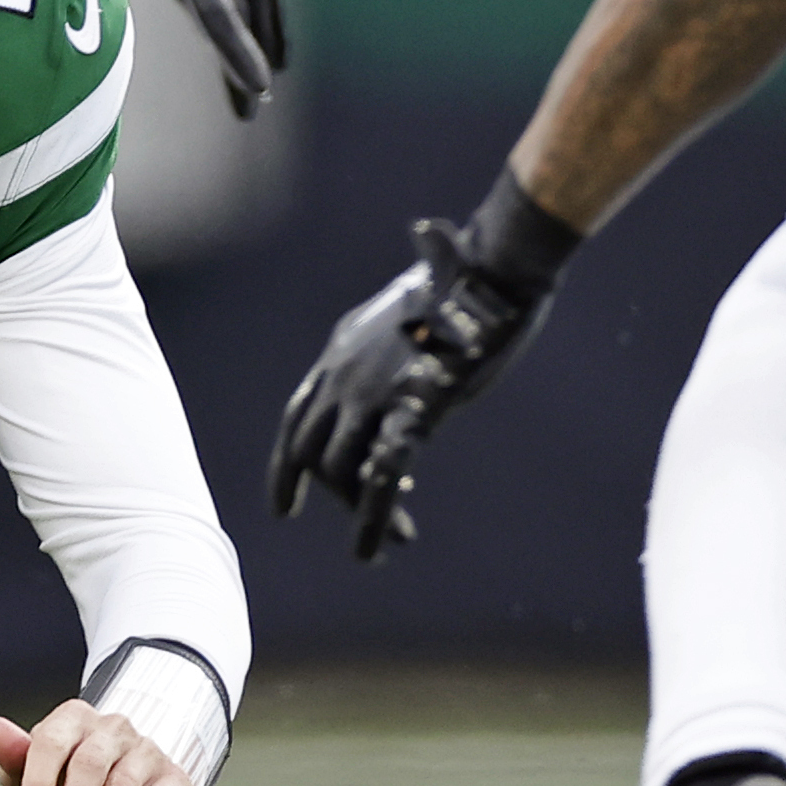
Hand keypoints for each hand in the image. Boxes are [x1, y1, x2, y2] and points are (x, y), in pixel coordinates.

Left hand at [0, 0, 283, 116]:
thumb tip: (62, 40)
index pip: (215, 9)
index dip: (235, 49)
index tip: (258, 86)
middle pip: (241, 12)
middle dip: (247, 61)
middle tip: (251, 109)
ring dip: (263, 43)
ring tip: (258, 91)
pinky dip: (272, 17)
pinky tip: (277, 53)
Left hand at [0, 702, 193, 785]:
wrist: (127, 785)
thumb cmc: (67, 779)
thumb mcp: (34, 771)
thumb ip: (12, 755)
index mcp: (74, 718)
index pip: (52, 740)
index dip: (40, 778)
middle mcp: (113, 728)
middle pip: (90, 763)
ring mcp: (147, 751)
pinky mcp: (174, 780)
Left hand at [267, 177, 575, 559]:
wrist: (495, 271)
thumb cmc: (470, 277)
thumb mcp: (424, 290)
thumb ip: (415, 299)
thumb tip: (427, 237)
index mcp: (343, 349)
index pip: (300, 412)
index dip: (292, 457)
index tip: (290, 494)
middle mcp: (345, 373)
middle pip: (311, 446)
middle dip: (316, 488)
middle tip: (324, 517)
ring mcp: (373, 394)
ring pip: (342, 470)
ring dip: (360, 511)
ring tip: (391, 539)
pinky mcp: (410, 411)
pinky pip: (381, 478)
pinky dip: (373, 520)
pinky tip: (375, 548)